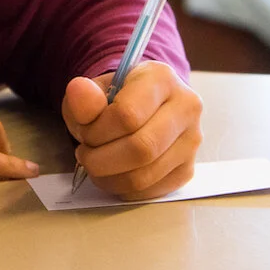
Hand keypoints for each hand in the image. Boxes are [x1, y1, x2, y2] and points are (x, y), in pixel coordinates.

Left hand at [61, 61, 202, 200]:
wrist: (143, 107)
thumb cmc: (117, 98)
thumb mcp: (95, 91)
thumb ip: (85, 96)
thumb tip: (78, 90)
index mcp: (162, 78)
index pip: (128, 115)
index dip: (97, 132)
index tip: (85, 132)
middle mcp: (186, 107)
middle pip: (141, 149)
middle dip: (101, 159)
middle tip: (85, 154)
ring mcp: (192, 140)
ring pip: (145, 175)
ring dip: (109, 178)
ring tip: (96, 164)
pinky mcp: (188, 168)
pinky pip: (151, 190)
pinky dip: (123, 189)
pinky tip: (113, 174)